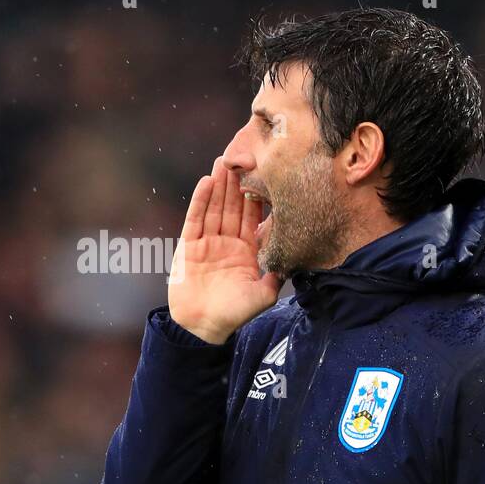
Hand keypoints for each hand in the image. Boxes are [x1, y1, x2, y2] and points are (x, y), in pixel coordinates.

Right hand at [168, 157, 282, 343]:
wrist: (203, 327)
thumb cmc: (234, 314)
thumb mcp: (264, 294)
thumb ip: (278, 273)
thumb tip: (295, 257)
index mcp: (247, 250)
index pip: (253, 218)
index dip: (258, 196)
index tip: (265, 174)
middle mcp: (228, 242)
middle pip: (233, 206)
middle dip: (238, 182)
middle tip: (243, 157)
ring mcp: (208, 242)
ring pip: (215, 207)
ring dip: (219, 185)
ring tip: (224, 161)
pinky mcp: (189, 245)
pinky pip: (196, 219)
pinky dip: (201, 200)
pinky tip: (206, 182)